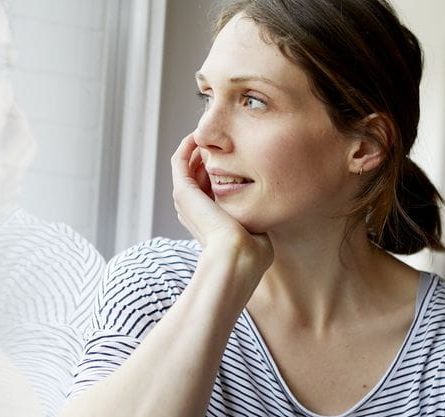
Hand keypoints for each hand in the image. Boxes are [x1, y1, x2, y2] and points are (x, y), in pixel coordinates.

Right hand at [171, 134, 272, 269]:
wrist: (238, 257)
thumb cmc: (252, 252)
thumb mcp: (256, 230)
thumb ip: (256, 218)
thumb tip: (265, 210)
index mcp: (209, 220)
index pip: (210, 187)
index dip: (222, 169)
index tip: (239, 153)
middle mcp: (194, 210)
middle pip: (198, 174)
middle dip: (210, 154)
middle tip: (224, 137)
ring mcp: (186, 201)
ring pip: (188, 166)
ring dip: (198, 147)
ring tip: (213, 131)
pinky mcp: (183, 192)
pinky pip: (179, 161)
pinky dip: (187, 146)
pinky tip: (199, 134)